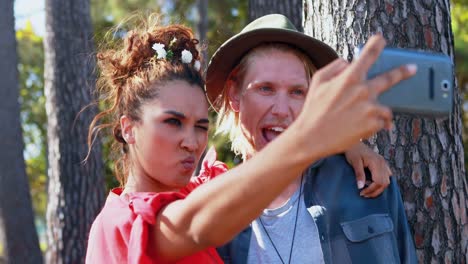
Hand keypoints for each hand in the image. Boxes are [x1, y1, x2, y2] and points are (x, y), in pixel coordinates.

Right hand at [296, 34, 416, 157]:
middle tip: (412, 69)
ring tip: (365, 118)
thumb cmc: (313, 109)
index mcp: (349, 77)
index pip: (368, 54)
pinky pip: (381, 121)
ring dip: (378, 110)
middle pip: (390, 77)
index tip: (382, 39)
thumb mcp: (318, 81)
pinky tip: (362, 127)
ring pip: (385, 106)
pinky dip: (375, 124)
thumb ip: (335, 67)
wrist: (312, 137)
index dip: (377, 43)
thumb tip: (350, 63)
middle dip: (403, 71)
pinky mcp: (373, 124)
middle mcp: (363, 90)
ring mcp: (370, 107)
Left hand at [345, 142, 391, 197]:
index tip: (361, 193)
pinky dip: (382, 182)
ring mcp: (384, 163)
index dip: (371, 190)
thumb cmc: (353, 151)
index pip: (379, 182)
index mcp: (377, 163)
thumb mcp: (354, 162)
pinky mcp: (383, 164)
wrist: (354, 143)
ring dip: (379, 188)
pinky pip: (387, 176)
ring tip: (368, 191)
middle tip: (364, 194)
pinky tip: (373, 184)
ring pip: (387, 181)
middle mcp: (383, 163)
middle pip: (384, 183)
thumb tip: (361, 187)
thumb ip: (359, 174)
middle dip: (375, 191)